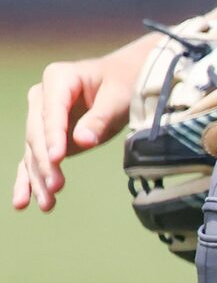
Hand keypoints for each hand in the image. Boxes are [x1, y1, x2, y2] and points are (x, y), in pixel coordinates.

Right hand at [14, 33, 154, 212]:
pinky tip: (24, 202)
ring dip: (38, 179)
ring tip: (47, 204)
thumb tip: (82, 141)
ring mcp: (41, 119)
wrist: (126, 79)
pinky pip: (34, 159)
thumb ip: (100, 118)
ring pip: (33, 152)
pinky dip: (30, 180)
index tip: (57, 158)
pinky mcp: (47, 138)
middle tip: (56, 187)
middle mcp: (41, 98)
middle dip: (46, 163)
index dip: (53, 136)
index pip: (51, 112)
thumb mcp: (119, 97)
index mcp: (58, 79)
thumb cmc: (124, 83)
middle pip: (38, 135)